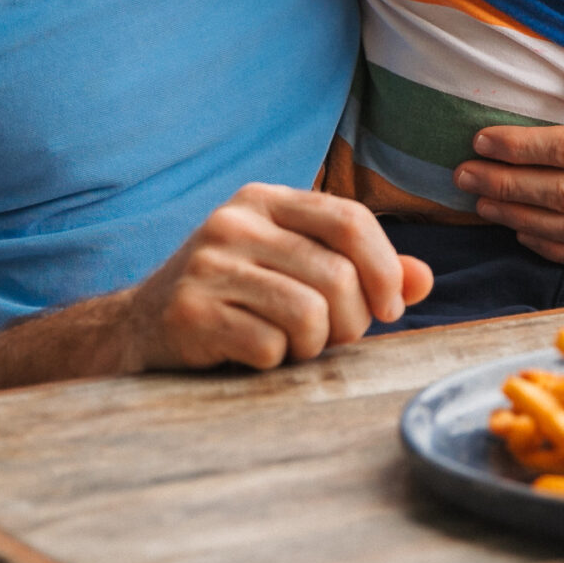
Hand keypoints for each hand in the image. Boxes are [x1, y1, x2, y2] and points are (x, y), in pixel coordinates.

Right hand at [120, 183, 432, 370]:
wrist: (142, 329)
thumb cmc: (237, 299)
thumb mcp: (295, 270)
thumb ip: (361, 271)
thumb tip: (422, 279)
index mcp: (265, 200)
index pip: (350, 219)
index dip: (385, 268)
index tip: (391, 308)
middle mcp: (234, 222)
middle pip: (337, 274)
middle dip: (351, 320)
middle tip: (333, 338)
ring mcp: (207, 265)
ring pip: (309, 313)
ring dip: (313, 345)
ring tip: (292, 345)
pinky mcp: (189, 312)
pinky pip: (270, 346)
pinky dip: (275, 362)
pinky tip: (253, 355)